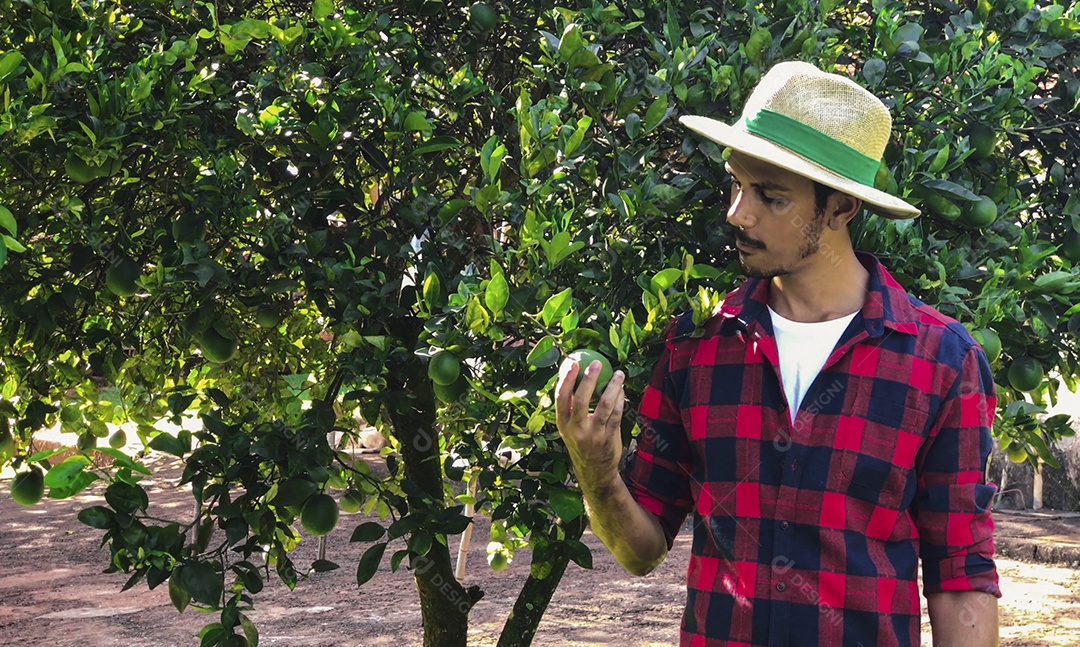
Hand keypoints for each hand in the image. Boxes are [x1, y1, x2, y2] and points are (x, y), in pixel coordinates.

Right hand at [555, 357, 625, 491]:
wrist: (595, 471)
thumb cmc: (581, 442)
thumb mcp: (570, 428)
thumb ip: (572, 408)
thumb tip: (576, 377)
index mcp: (563, 423)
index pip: (561, 398)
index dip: (566, 379)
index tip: (572, 363)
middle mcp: (576, 429)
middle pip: (581, 400)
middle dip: (589, 379)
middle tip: (596, 363)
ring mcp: (593, 434)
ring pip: (604, 406)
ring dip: (612, 387)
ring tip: (618, 374)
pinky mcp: (609, 437)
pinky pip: (616, 414)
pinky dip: (620, 400)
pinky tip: (621, 390)